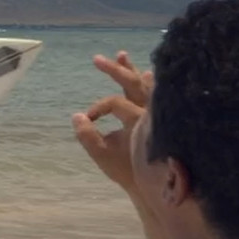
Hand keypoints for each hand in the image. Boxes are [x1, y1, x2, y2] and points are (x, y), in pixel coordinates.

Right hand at [74, 51, 152, 190]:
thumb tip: (77, 116)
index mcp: (137, 118)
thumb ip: (88, 136)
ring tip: (122, 55)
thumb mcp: (102, 155)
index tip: (87, 120)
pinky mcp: (161, 115)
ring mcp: (158, 111)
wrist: (157, 182)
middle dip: (114, 70)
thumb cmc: (129, 170)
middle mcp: (151, 110)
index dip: (97, 108)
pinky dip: (150, 82)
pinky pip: (157, 93)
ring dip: (133, 70)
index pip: (113, 102)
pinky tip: (148, 74)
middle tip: (96, 59)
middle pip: (132, 83)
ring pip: (147, 84)